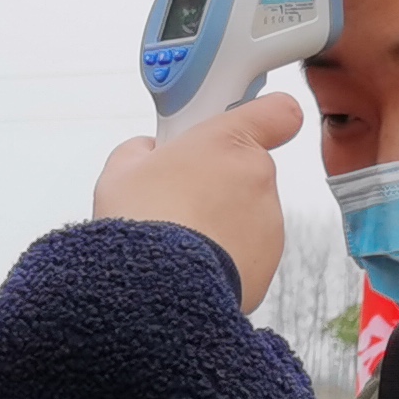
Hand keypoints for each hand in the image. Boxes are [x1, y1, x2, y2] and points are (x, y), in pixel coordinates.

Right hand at [93, 90, 301, 308]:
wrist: (156, 287)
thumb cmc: (141, 222)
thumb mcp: (120, 171)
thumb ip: (141, 150)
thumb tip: (147, 152)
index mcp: (229, 142)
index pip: (278, 112)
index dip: (265, 117)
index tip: (246, 125)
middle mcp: (259, 175)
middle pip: (247, 168)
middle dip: (219, 179)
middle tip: (179, 196)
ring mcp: (269, 219)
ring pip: (247, 212)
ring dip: (222, 220)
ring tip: (180, 238)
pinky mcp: (269, 260)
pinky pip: (249, 249)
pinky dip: (227, 254)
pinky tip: (192, 262)